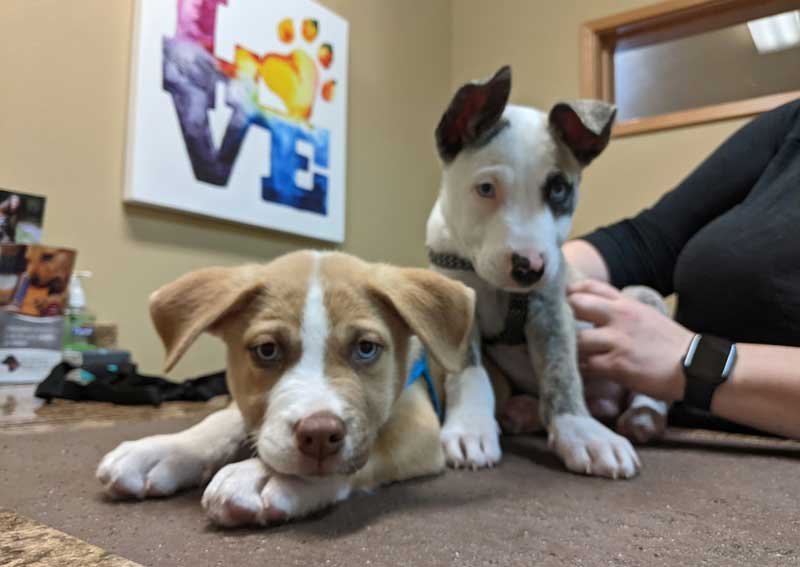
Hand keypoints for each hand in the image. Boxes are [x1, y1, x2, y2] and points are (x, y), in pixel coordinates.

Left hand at [567, 280, 693, 401]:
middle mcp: (620, 317)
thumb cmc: (671, 345)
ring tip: (562, 355)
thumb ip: (622, 312)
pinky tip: (575, 373)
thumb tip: (595, 313)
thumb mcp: (646, 317)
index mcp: (627, 304)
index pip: (590, 287)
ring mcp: (617, 341)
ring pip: (576, 340)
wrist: (696, 366)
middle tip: (554, 329)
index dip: (571, 293)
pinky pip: (585, 366)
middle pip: (576, 305)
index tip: (561, 303)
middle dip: (561, 317)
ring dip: (566, 349)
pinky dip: (577, 370)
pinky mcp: (617, 365)